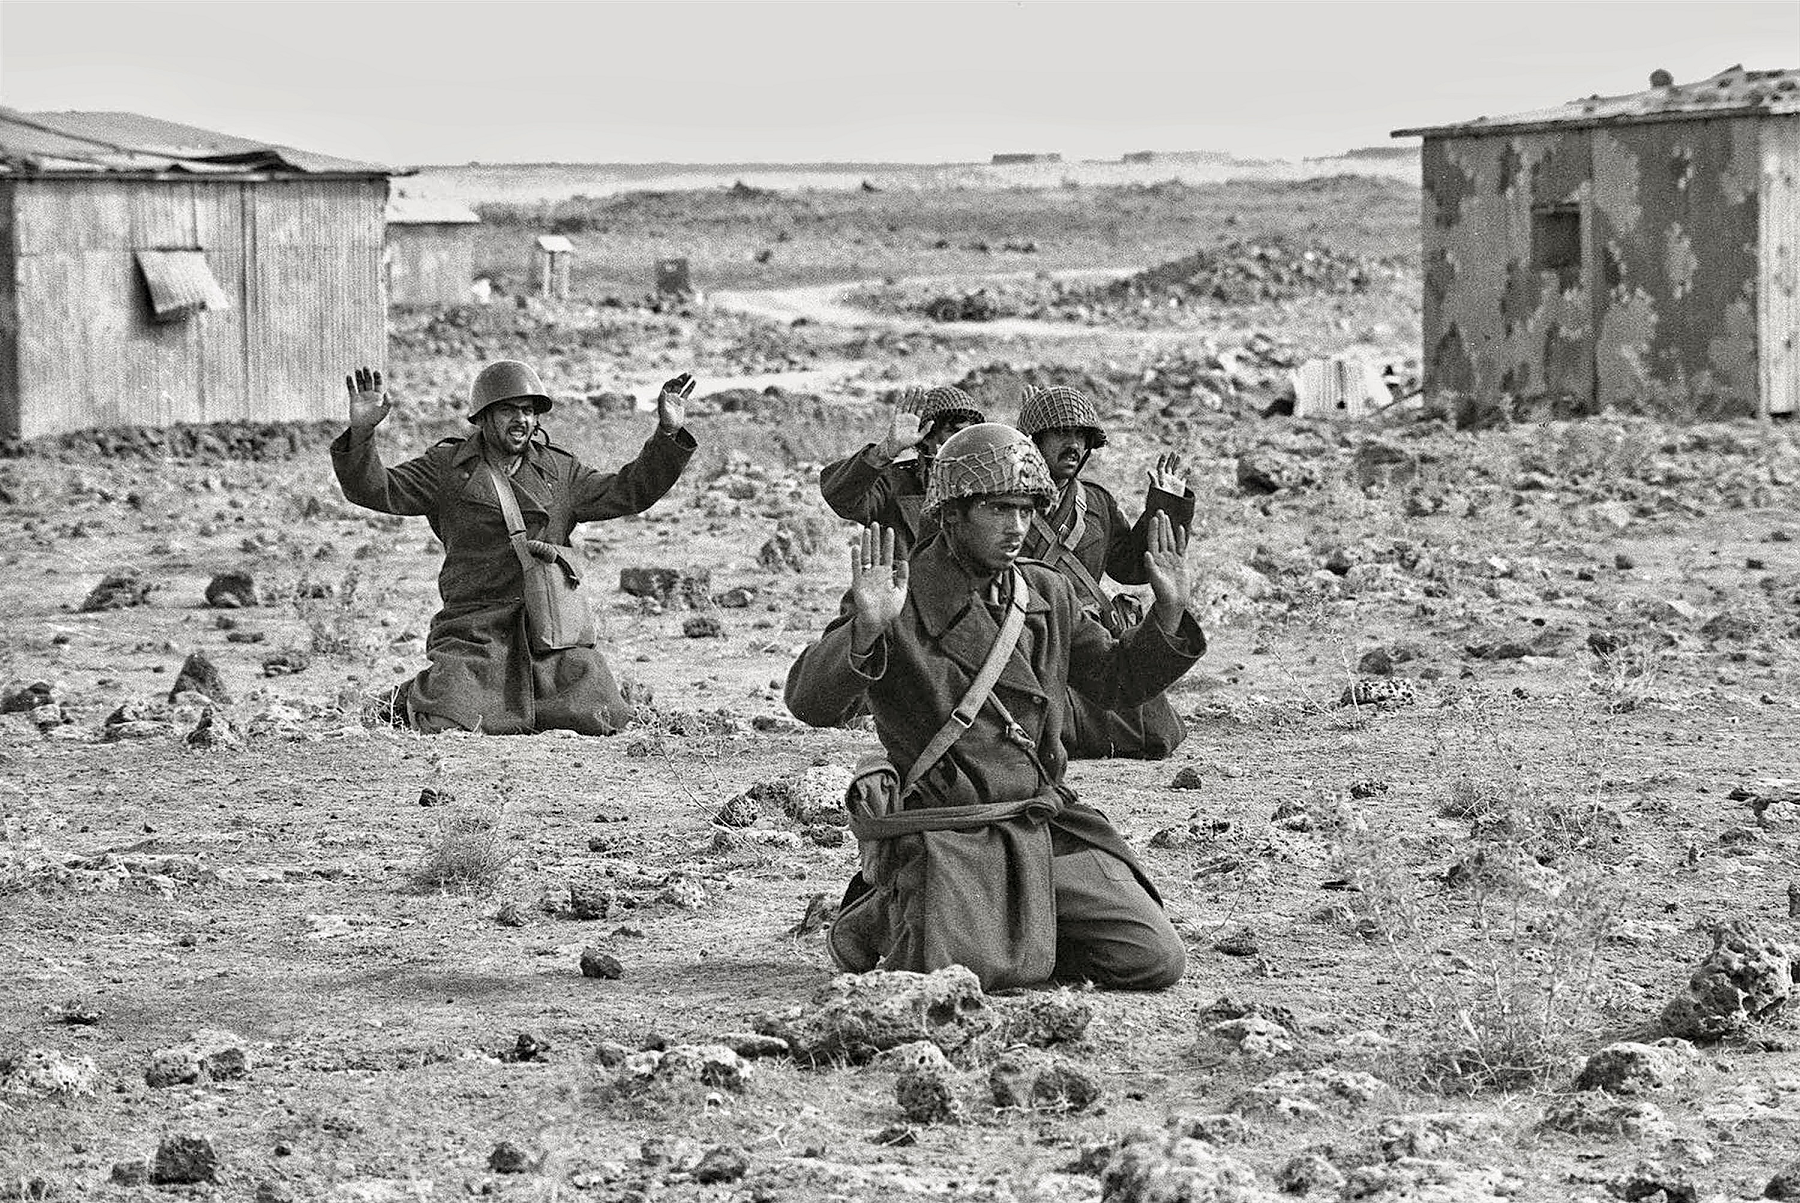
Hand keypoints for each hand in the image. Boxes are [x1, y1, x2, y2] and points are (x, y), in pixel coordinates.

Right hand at [345, 366, 390, 431]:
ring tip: (358, 370)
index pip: (378, 383)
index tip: (376, 371)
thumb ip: (387, 402)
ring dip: (359, 376)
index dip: (378, 377)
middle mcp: (370, 394)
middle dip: (368, 374)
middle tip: (366, 367)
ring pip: (360, 383)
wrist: (363, 426)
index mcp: (378, 396)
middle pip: (369, 381)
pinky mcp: (354, 399)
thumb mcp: (384, 411)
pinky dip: (350, 383)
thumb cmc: (375, 419)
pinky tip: (349, 376)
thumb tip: (387, 392)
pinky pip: (352, 389)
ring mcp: (362, 396)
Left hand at [657, 372, 695, 432]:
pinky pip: (686, 393)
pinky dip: (690, 388)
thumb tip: (663, 390)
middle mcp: (668, 396)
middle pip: (674, 385)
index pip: (668, 385)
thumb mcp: (663, 409)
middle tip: (687, 374)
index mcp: (663, 396)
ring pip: (681, 388)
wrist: (670, 428)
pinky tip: (694, 382)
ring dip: (685, 381)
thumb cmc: (665, 419)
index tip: (679, 381)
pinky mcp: (681, 402)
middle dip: (680, 379)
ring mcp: (675, 399)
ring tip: (691, 375)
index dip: (673, 382)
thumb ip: (663, 400)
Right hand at [848, 524, 908, 645]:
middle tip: (875, 523)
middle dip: (875, 538)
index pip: (887, 554)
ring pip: (866, 556)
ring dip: (866, 543)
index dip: (888, 542)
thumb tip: (903, 561)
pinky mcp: (858, 583)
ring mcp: (866, 577)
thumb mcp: (901, 591)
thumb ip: (902, 576)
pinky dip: (856, 558)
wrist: (878, 622)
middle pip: (875, 551)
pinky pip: (856, 568)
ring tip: (866, 530)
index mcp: (886, 574)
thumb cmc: (889, 609)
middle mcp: (875, 573)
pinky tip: (856, 547)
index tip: (890, 529)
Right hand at [874, 390, 928, 462]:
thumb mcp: (919, 437)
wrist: (897, 445)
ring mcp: (903, 416)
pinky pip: (899, 407)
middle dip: (917, 396)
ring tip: (913, 389)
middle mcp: (910, 417)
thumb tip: (933, 421)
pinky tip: (903, 394)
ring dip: (910, 397)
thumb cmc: (908, 443)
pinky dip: (901, 401)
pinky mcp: (896, 417)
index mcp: (916, 421)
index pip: (920, 409)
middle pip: (914, 404)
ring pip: (907, 404)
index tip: (926, 396)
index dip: (923, 402)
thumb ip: (926, 429)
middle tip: (920, 388)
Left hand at [1142, 511, 1190, 628]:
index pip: (1153, 541)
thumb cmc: (1162, 593)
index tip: (1153, 518)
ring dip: (1168, 528)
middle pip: (1161, 537)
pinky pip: (1181, 547)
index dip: (1153, 529)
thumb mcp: (1155, 580)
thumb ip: (1150, 566)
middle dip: (1160, 524)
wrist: (1173, 602)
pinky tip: (1181, 528)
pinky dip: (1181, 538)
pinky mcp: (1181, 563)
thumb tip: (1146, 553)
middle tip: (1159, 510)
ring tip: (1167, 516)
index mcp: (1155, 560)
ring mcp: (1172, 559)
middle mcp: (1162, 557)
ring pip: (1170, 540)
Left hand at [1147, 451, 1189, 495]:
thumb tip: (1149, 471)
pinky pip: (1183, 478)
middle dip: (1170, 459)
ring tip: (1179, 455)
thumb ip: (1153, 479)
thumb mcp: (1156, 488)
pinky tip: (1189, 468)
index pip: (1161, 467)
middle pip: (1168, 466)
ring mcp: (1173, 482)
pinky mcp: (1180, 486)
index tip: (1164, 454)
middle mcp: (1167, 479)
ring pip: (1175, 470)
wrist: (1166, 508)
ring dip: (1177, 463)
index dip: (1162, 460)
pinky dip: (1186, 473)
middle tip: (1173, 452)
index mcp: (1161, 478)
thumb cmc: (1159, 499)